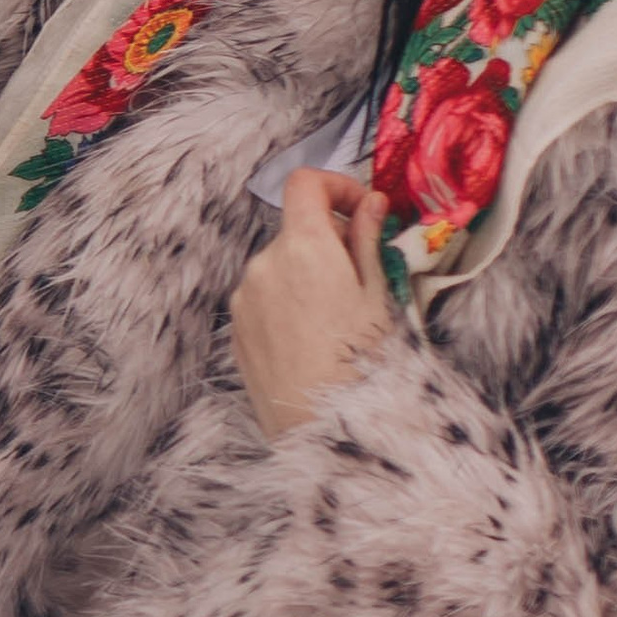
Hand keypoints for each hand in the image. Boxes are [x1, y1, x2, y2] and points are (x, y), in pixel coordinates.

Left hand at [230, 169, 394, 443]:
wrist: (324, 432)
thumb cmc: (363, 365)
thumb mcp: (379, 297)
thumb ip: (368, 240)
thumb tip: (369, 201)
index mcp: (302, 247)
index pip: (304, 183)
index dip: (336, 185)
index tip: (362, 208)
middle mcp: (263, 264)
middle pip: (296, 229)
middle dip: (330, 241)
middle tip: (364, 277)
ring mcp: (244, 298)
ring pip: (280, 265)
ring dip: (308, 273)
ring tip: (339, 320)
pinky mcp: (236, 329)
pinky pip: (264, 298)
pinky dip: (288, 302)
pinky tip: (314, 340)